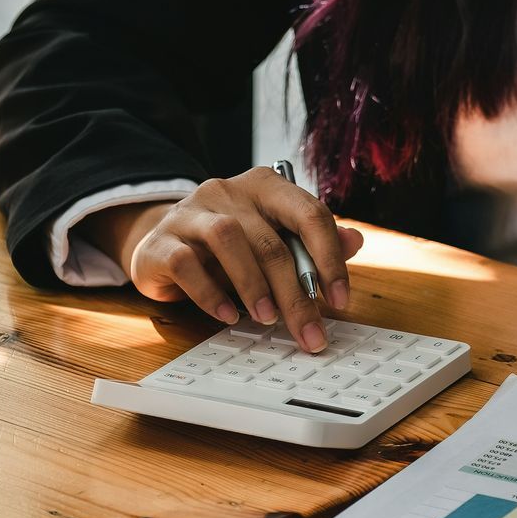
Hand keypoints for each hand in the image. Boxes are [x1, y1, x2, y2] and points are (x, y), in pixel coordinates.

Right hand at [77, 168, 364, 352]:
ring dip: (253, 285)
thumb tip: (355, 241)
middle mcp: (227, 191)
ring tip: (267, 319)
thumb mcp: (272, 241)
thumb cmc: (228, 248)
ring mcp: (190, 212)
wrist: (163, 245)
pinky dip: (210, 293)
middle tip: (307, 331)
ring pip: (228, 239)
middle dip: (294, 292)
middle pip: (270, 239)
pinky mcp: (161, 241)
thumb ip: (312, 242)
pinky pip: (187, 263)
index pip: (309, 213)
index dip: (330, 258)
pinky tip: (227, 315)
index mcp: (265, 186)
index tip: (339, 300)